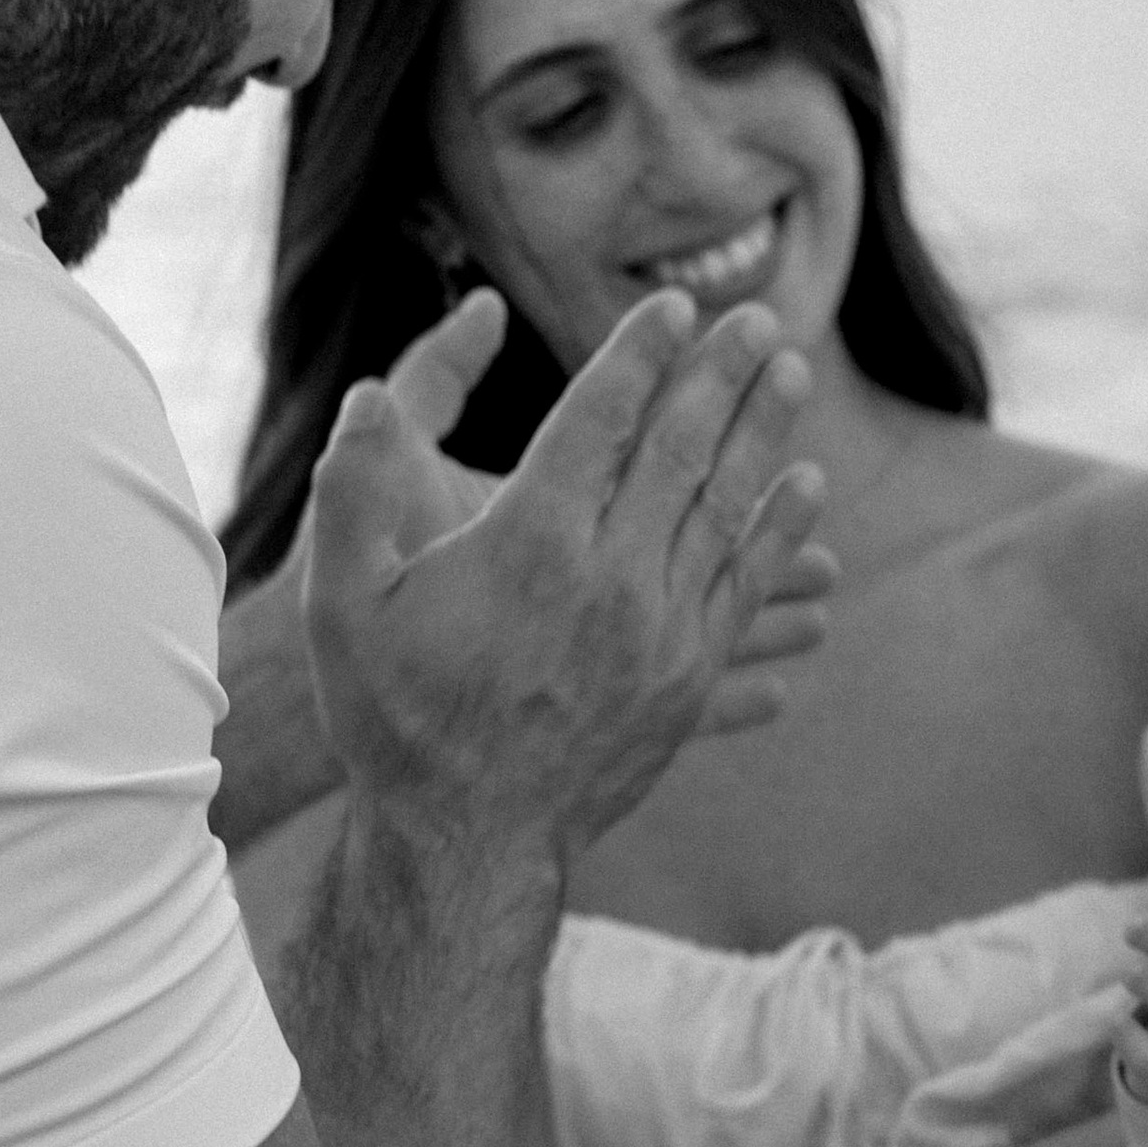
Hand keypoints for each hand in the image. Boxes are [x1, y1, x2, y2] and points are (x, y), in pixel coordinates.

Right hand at [303, 283, 831, 860]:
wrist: (465, 838)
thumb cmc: (394, 716)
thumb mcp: (344, 603)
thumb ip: (351, 491)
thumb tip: (363, 398)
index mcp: (528, 543)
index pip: (602, 419)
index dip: (642, 354)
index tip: (676, 308)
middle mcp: (608, 580)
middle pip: (682, 451)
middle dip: (722, 375)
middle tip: (760, 319)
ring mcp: (658, 634)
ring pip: (726, 511)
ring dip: (764, 435)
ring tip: (792, 376)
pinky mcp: (685, 681)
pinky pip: (742, 583)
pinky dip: (777, 529)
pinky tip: (804, 489)